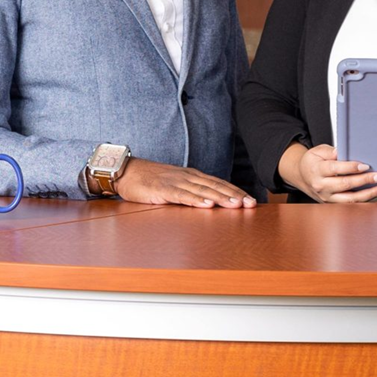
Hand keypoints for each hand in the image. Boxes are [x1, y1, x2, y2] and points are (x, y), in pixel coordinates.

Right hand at [113, 159, 256, 207]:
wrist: (125, 171)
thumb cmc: (148, 180)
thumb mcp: (173, 185)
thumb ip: (189, 192)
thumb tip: (208, 203)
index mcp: (191, 176)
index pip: (218, 183)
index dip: (235, 191)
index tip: (250, 199)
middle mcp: (186, 177)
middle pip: (215, 186)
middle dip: (234, 195)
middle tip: (251, 204)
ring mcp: (175, 182)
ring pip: (202, 191)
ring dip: (220, 198)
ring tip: (236, 205)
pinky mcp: (163, 190)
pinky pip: (182, 196)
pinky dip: (196, 200)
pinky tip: (207, 205)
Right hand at [279, 142, 376, 203]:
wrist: (302, 176)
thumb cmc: (312, 162)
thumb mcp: (317, 151)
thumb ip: (330, 151)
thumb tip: (341, 152)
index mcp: (317, 170)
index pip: (335, 169)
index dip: (351, 168)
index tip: (365, 166)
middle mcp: (321, 186)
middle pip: (345, 184)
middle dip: (365, 180)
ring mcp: (327, 197)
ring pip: (349, 199)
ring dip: (368, 194)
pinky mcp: (332, 204)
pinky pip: (350, 204)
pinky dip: (364, 200)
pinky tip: (375, 194)